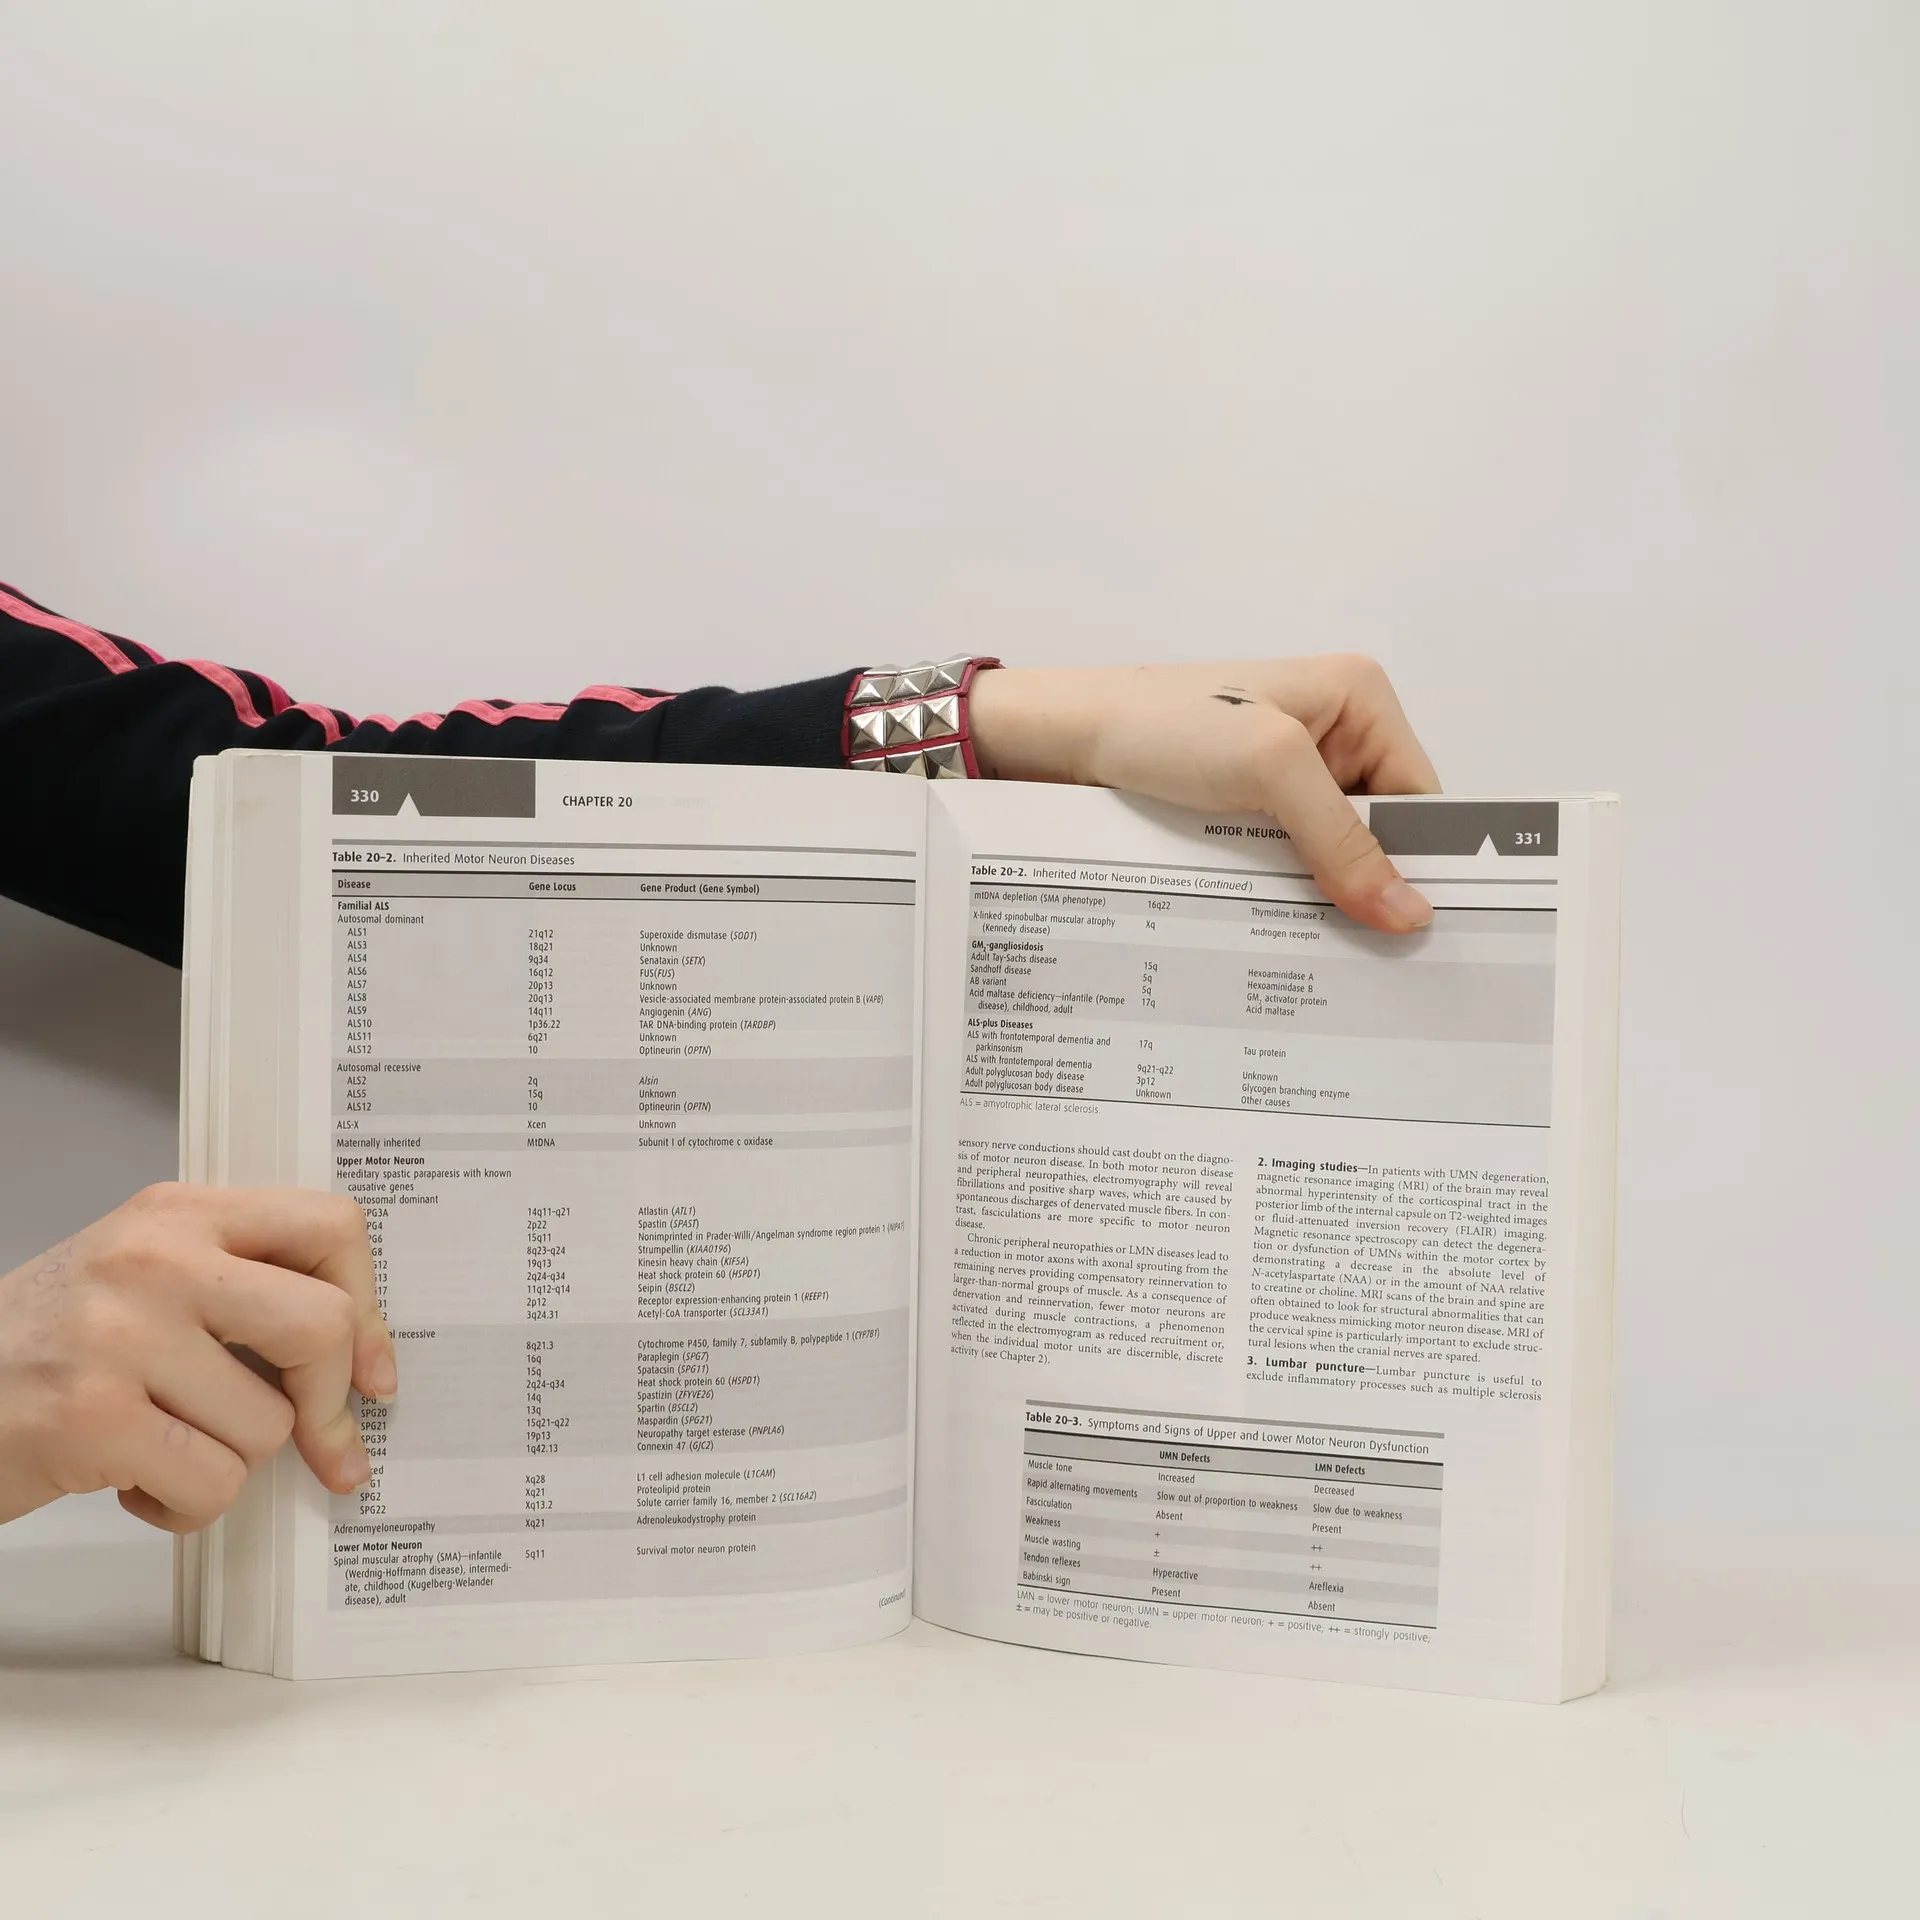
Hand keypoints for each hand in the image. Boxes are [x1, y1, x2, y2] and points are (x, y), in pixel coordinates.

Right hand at [0, 1184, 396, 1532]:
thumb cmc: (49, 1349)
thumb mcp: (144, 1280)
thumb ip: (243, 1291)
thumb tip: (362, 1362)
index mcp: (179, 1213)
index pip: (329, 1226)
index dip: (370, 1309)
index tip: (372, 1372)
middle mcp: (154, 1260)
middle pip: (321, 1325)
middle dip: (326, 1403)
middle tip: (317, 1443)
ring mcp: (121, 1336)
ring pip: (266, 1426)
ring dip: (228, 1462)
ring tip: (164, 1446)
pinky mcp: (91, 1419)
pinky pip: (212, 1485)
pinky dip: (183, 1505)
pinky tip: (134, 1481)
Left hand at [969, 656, 1440, 932]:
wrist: (1063, 740)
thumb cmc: (1163, 725)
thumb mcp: (1269, 770)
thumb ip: (1341, 839)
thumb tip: (1407, 912)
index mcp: (1360, 698)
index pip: (1421, 795)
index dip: (1423, 861)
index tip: (1425, 931)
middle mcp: (1334, 733)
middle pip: (1380, 831)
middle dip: (1372, 884)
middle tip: (1378, 957)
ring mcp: (1289, 774)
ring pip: (1332, 853)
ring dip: (1325, 896)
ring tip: (1332, 954)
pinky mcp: (1248, 808)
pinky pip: (1288, 862)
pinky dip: (1286, 894)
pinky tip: (1285, 933)